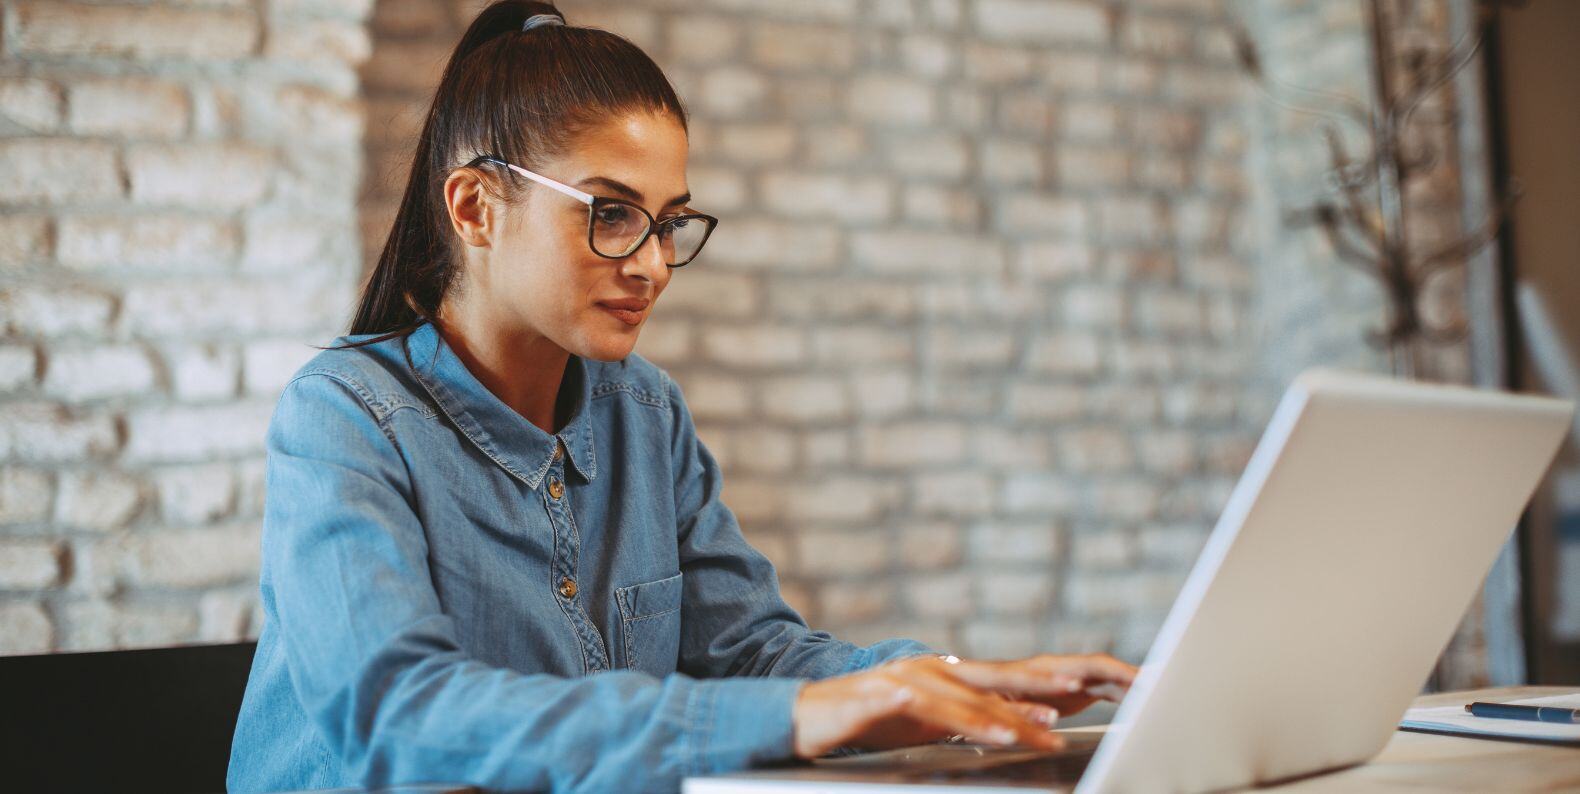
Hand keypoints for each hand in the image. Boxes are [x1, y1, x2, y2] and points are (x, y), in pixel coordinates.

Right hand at [789, 652, 1135, 758]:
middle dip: (1041, 694)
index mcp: (943, 673)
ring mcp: (908, 678)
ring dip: (1011, 719)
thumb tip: (1010, 730)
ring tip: (1044, 735)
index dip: (1042, 689)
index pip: (1002, 682)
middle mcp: (931, 668)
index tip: (1083, 698)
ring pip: (971, 701)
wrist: (802, 715)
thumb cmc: (863, 722)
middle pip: (996, 684)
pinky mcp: (886, 695)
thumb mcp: (922, 722)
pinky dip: (967, 724)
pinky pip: (936, 712)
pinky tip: (991, 736)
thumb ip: (963, 721)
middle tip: (1081, 702)